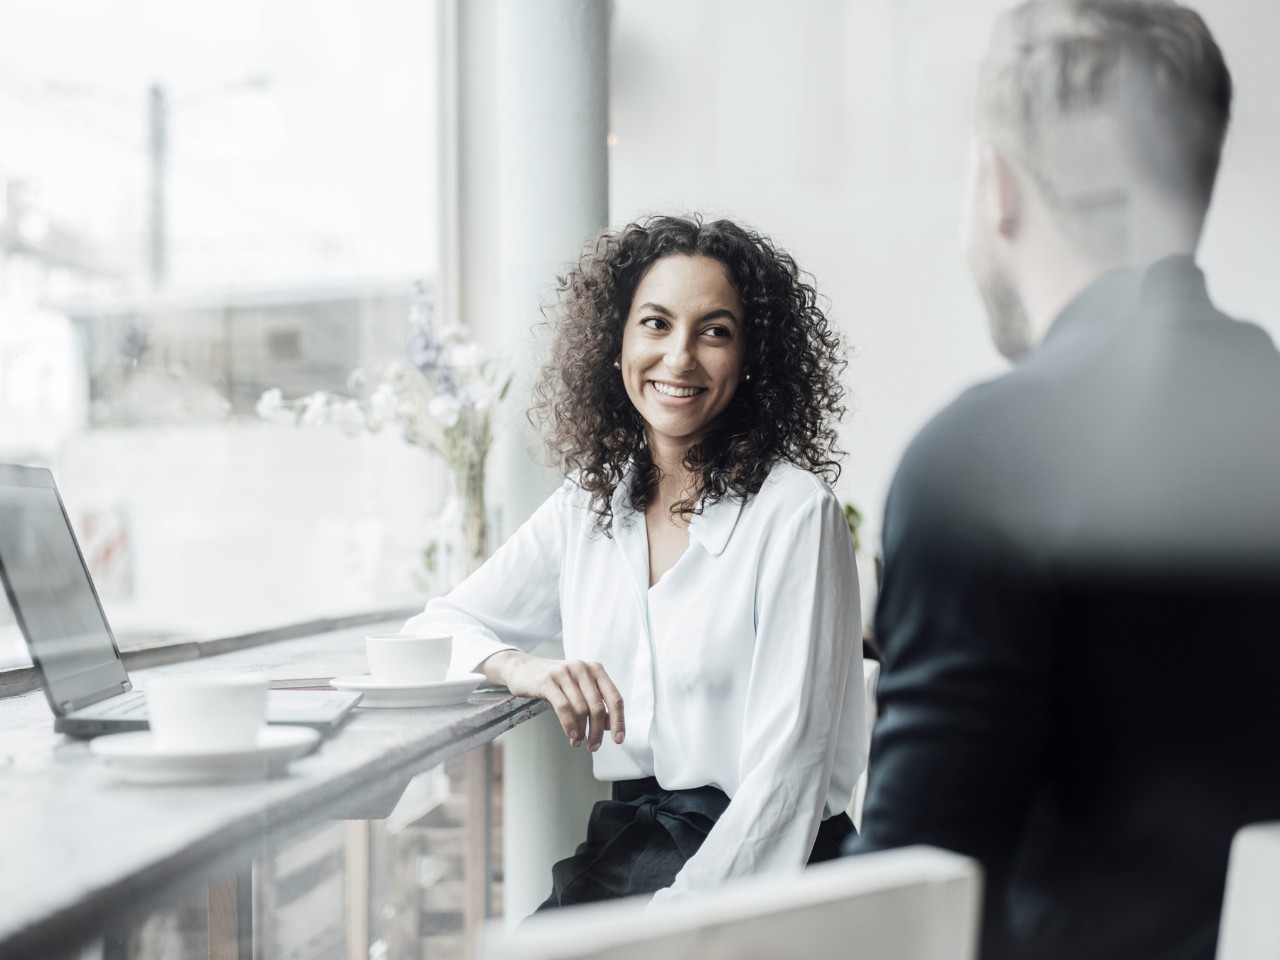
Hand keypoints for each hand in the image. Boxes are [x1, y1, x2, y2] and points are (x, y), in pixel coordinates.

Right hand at [483, 651, 624, 750]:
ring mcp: (565, 673)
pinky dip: (569, 725)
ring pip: (581, 710)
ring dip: (581, 731)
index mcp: (596, 669)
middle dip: (597, 731)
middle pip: (598, 707)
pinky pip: (564, 708)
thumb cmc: (554, 681)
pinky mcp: (548, 681)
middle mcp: (583, 668)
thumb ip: (595, 702)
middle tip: (593, 746)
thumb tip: (610, 726)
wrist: (523, 668)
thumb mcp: (578, 687)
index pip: (614, 698)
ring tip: (577, 741)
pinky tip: (570, 735)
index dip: (619, 721)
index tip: (618, 739)